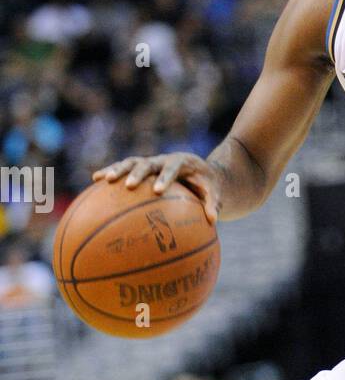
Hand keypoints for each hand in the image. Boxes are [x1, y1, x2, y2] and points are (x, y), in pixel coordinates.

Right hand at [92, 153, 221, 224]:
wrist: (201, 170)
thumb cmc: (208, 184)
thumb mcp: (214, 193)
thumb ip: (212, 204)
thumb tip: (213, 221)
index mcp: (182, 162)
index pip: (173, 168)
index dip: (165, 177)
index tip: (158, 190)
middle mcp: (163, 159)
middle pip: (147, 162)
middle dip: (137, 173)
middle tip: (128, 186)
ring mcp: (151, 162)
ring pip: (131, 162)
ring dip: (117, 169)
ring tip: (103, 179)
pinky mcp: (142, 167)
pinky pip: (124, 168)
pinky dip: (111, 172)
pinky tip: (95, 180)